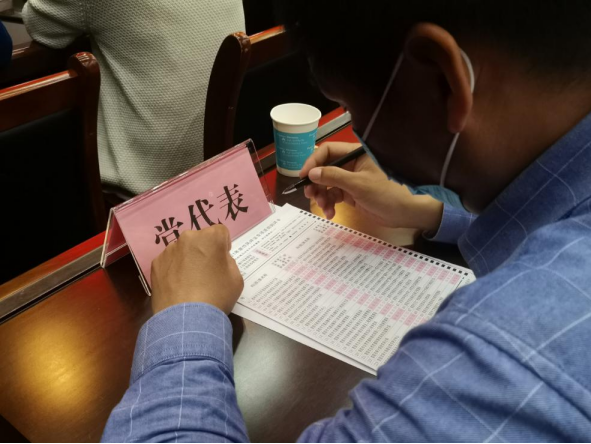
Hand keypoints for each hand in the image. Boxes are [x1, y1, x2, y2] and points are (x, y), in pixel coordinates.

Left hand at [151, 225, 243, 314]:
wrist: (187, 319)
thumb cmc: (217, 296)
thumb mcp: (236, 278)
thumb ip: (227, 262)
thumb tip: (216, 261)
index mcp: (210, 237)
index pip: (220, 232)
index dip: (223, 246)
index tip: (221, 261)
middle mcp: (187, 238)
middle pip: (199, 239)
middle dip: (203, 250)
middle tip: (205, 272)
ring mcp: (169, 250)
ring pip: (182, 250)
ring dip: (187, 260)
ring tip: (189, 283)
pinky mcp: (156, 264)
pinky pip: (169, 262)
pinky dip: (173, 271)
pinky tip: (177, 288)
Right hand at [301, 142, 443, 230]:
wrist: (408, 212)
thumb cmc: (388, 192)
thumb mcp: (359, 184)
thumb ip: (334, 176)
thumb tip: (312, 173)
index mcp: (357, 153)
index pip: (329, 151)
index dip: (314, 161)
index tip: (303, 175)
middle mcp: (352, 164)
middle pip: (325, 168)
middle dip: (316, 182)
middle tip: (310, 194)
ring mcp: (352, 179)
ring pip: (328, 184)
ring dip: (322, 195)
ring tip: (323, 207)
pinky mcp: (353, 194)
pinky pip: (335, 196)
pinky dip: (329, 204)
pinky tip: (330, 213)